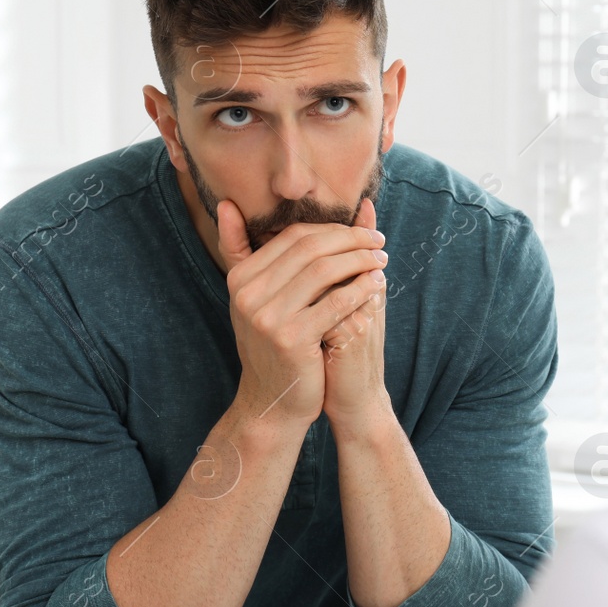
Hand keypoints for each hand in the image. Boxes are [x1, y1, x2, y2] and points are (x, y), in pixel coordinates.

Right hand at [218, 198, 386, 427]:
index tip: (361, 231)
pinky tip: (377, 285)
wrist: (272, 402)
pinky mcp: (291, 338)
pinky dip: (360, 289)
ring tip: (382, 259)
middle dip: (351, 240)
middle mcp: (247, 294)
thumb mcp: (252, 299)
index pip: (294, 237)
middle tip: (379, 241)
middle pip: (310, 249)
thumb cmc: (273, 346)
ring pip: (324, 271)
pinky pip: (335, 302)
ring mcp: (267, 316)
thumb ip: (241, 252)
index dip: (332, 229)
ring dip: (360, 260)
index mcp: (240, 278)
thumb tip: (225, 204)